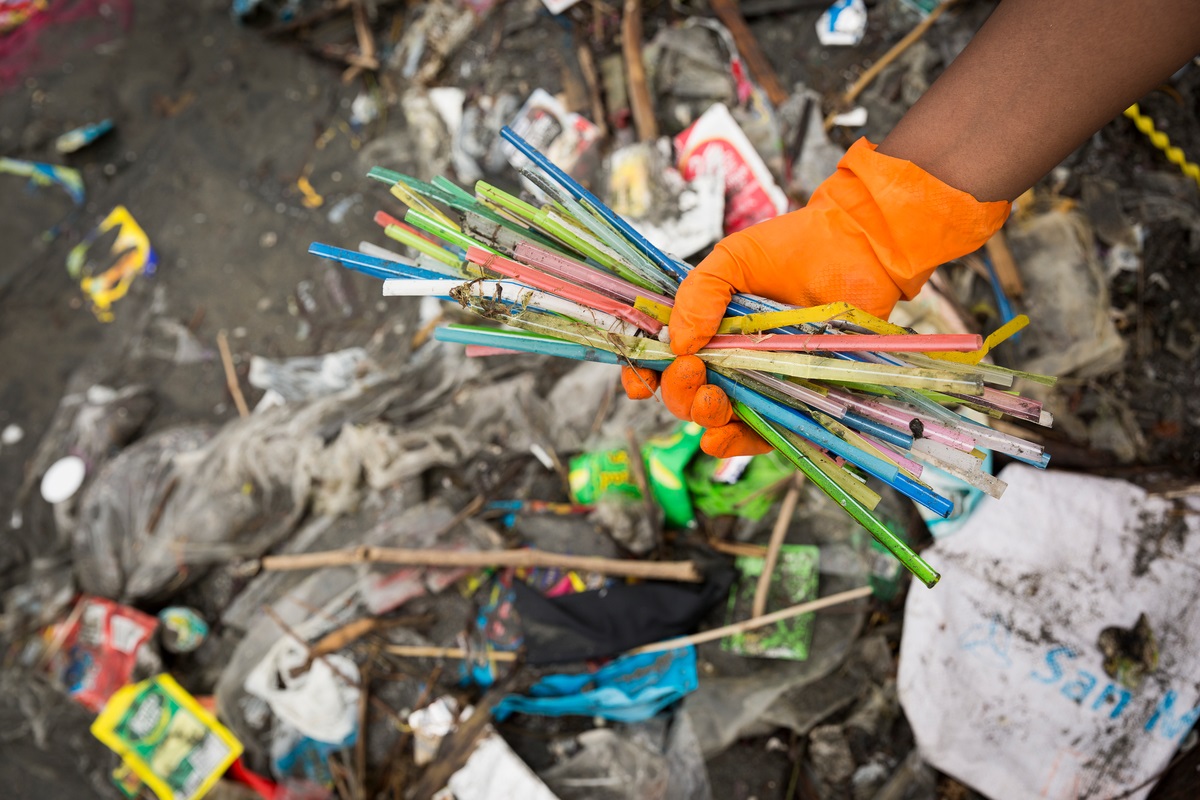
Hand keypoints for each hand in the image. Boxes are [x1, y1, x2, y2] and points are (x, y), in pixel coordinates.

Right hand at [623, 139, 1009, 456]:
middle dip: (679, 392)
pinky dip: (740, 440)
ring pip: (717, 420)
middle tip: (693, 370)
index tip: (641, 381)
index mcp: (703, 329)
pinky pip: (762, 433)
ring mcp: (760, 383)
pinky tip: (723, 434)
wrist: (856, 250)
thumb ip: (699, 293)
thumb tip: (677, 342)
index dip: (644, 378)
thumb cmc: (793, 249)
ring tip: (713, 398)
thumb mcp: (733, 259)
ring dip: (704, 417)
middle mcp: (726, 361)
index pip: (661, 363)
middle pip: (685, 396)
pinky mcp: (794, 399)